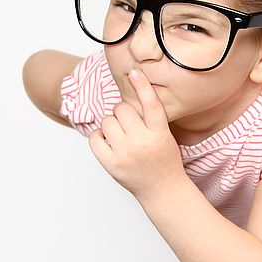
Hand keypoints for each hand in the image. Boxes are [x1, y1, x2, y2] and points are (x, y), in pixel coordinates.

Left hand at [88, 69, 185, 202]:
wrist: (162, 189)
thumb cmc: (164, 160)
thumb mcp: (165, 136)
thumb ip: (150, 119)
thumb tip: (125, 98)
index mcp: (160, 134)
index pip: (151, 105)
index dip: (143, 86)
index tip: (135, 72)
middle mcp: (142, 143)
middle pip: (122, 109)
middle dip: (123, 112)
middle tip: (130, 124)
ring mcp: (125, 154)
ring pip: (107, 121)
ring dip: (111, 124)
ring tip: (121, 135)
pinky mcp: (111, 164)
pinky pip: (95, 137)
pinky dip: (99, 136)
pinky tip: (109, 142)